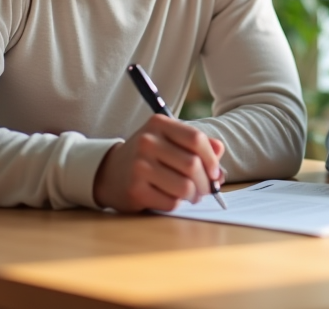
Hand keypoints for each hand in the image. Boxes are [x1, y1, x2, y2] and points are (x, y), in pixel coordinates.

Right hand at [93, 114, 225, 211]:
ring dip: (194, 196)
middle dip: (206, 182)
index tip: (215, 172)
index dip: (211, 159)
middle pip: (193, 165)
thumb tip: (219, 151)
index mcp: (159, 124)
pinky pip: (171, 202)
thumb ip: (196, 144)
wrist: (109, 171)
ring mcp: (139, 166)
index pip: (196, 139)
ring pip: (185, 187)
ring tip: (192, 195)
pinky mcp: (135, 190)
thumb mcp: (169, 140)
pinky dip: (177, 204)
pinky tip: (172, 198)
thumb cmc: (148, 155)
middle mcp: (147, 142)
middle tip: (206, 189)